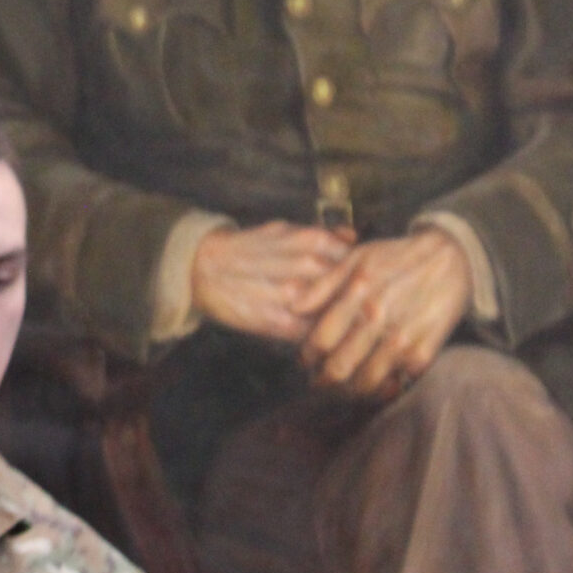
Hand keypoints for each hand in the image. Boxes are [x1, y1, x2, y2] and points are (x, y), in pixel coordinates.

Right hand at [189, 221, 355, 342]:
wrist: (202, 267)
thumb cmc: (248, 248)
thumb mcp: (282, 231)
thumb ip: (319, 234)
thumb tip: (354, 236)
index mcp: (310, 241)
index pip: (357, 261)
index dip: (367, 275)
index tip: (371, 286)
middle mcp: (304, 267)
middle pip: (351, 289)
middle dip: (363, 302)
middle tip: (369, 312)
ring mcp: (290, 296)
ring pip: (334, 314)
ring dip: (346, 323)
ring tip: (354, 329)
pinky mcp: (274, 321)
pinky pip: (310, 334)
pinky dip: (321, 339)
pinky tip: (326, 341)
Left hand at [291, 230, 473, 398]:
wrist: (451, 259)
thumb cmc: (396, 257)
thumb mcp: (356, 258)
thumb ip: (323, 285)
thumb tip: (293, 306)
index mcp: (357, 295)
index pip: (320, 340)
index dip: (307, 356)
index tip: (307, 360)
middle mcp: (378, 320)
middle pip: (338, 368)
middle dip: (323, 380)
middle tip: (320, 380)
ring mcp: (401, 339)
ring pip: (365, 382)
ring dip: (350, 389)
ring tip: (345, 385)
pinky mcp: (424, 353)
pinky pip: (395, 383)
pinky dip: (382, 387)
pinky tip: (376, 380)